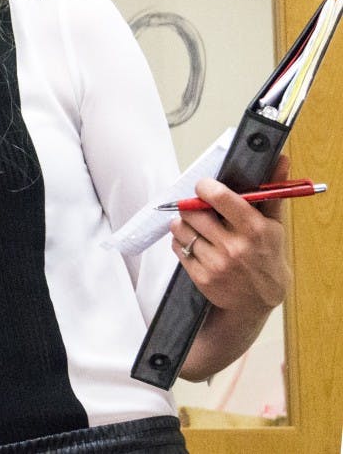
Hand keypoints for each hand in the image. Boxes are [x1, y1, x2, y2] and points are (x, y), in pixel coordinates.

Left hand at [169, 154, 291, 315]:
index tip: (204, 187)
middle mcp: (234, 247)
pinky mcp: (201, 277)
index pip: (219, 197)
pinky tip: (195, 243)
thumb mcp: (274, 224)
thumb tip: (280, 158)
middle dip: (191, 206)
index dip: (205, 187)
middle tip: (198, 207)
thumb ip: (271, 191)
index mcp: (254, 229)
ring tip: (196, 226)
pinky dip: (181, 241)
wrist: (258, 301)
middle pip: (192, 211)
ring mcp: (216, 264)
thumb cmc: (266, 257)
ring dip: (183, 223)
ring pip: (181, 228)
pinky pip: (177, 247)